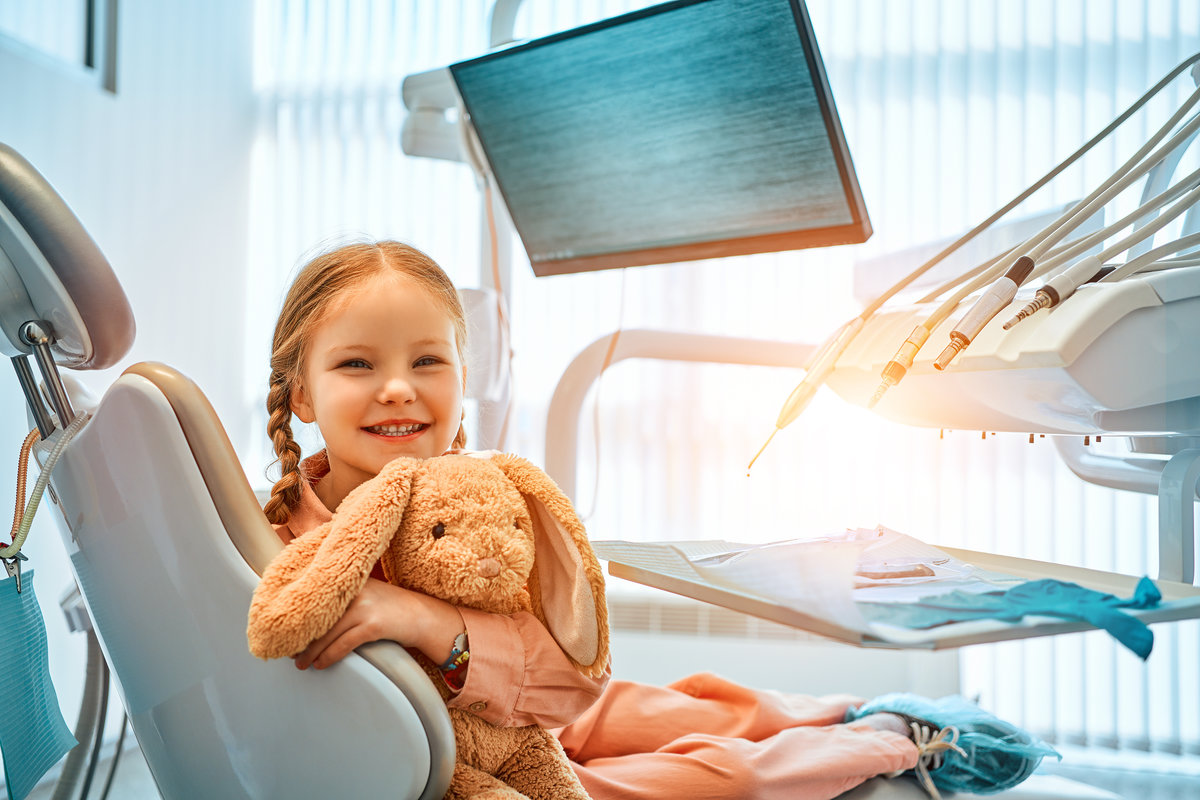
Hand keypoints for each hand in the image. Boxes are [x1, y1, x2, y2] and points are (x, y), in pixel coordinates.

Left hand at [293, 578, 464, 670]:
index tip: (287, 631)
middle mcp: (355, 591)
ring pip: (327, 634)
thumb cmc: (394, 608)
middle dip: (301, 639)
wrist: (424, 616)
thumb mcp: (368, 594)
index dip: (300, 618)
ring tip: (301, 663)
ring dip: (311, 652)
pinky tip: (321, 664)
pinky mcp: (373, 625)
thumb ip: (345, 598)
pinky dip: (329, 656)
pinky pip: (343, 645)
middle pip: (319, 618)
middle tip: (289, 652)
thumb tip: (315, 618)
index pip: (317, 599)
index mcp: (351, 581)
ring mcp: (364, 608)